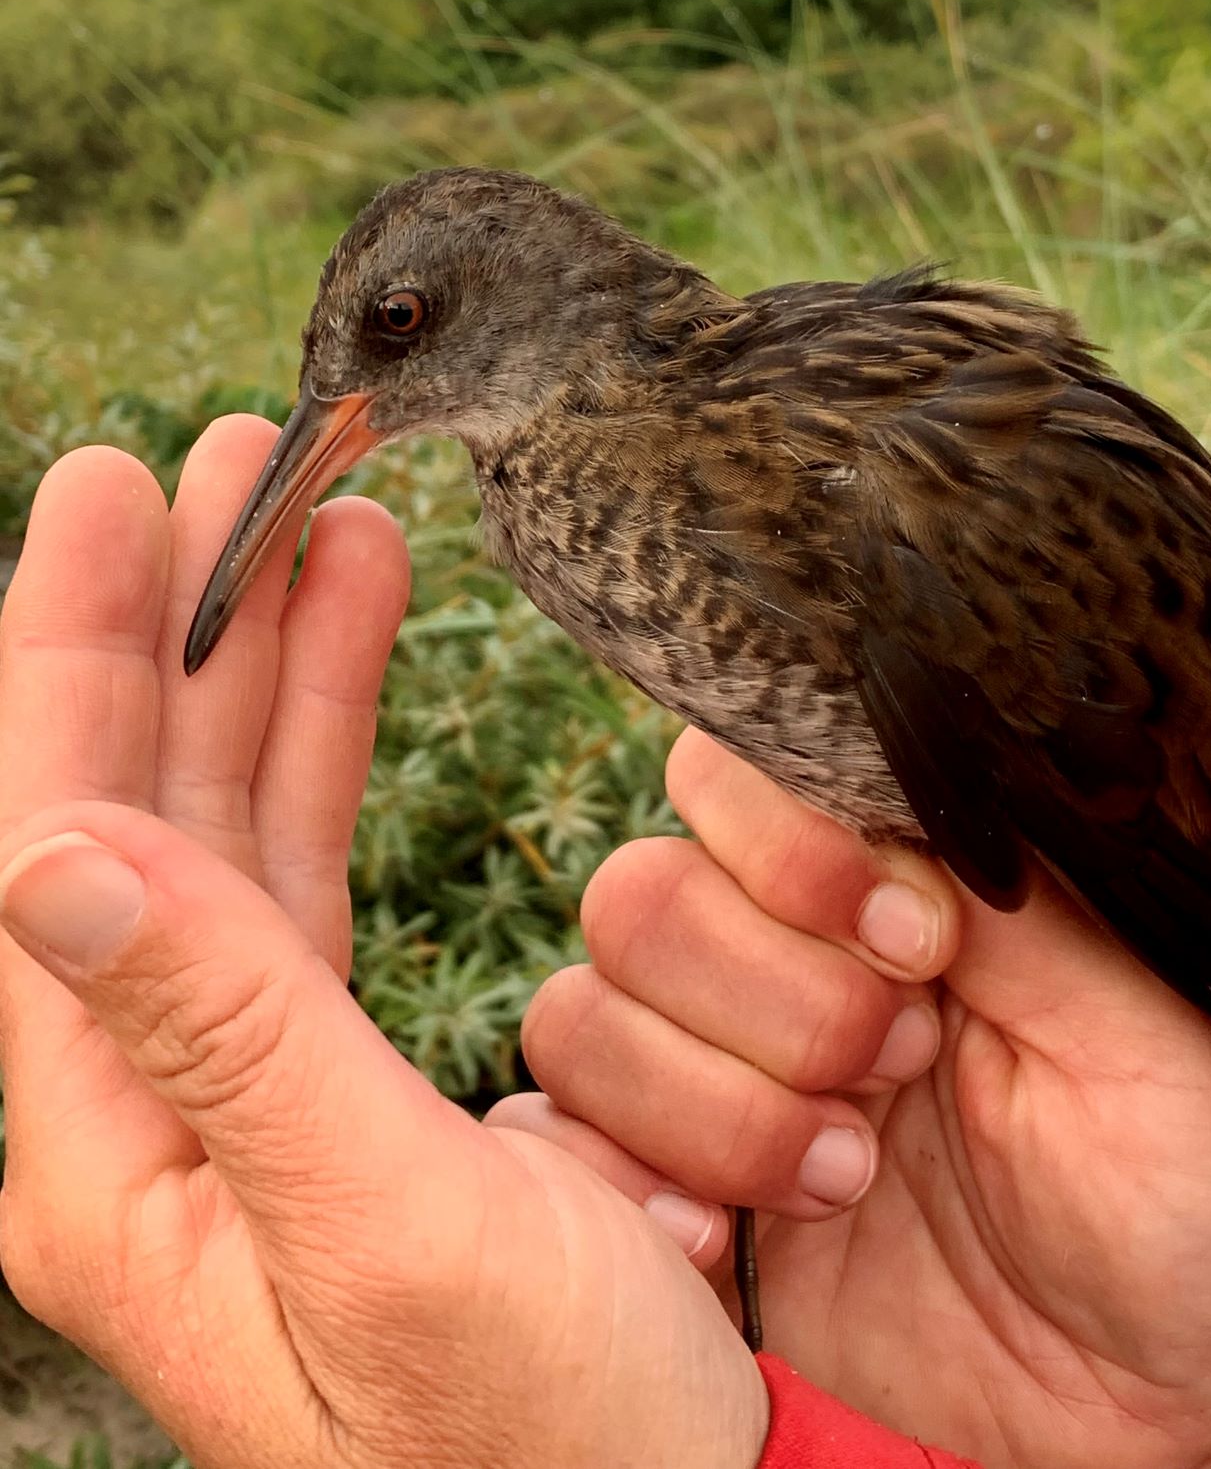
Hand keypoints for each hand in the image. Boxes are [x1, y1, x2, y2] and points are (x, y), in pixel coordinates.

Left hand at [0, 426, 767, 1468]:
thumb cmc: (539, 1439)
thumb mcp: (383, 1231)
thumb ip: (226, 1035)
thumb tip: (51, 857)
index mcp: (112, 1147)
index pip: (51, 842)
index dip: (69, 654)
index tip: (113, 491)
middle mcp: (150, 1099)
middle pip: (132, 805)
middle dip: (174, 623)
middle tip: (228, 461)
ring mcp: (239, 1076)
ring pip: (225, 815)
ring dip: (263, 663)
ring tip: (315, 524)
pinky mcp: (334, 1069)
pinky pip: (305, 864)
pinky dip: (327, 746)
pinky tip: (348, 653)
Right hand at [491, 730, 1210, 1468]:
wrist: (1125, 1410)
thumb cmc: (1152, 1207)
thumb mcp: (1127, 1035)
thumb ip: (1006, 906)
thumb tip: (886, 805)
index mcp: (868, 898)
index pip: (732, 781)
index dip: (791, 849)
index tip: (912, 942)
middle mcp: (761, 970)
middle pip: (638, 896)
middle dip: (774, 997)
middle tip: (896, 1068)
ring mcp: (696, 1081)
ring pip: (581, 1016)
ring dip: (718, 1107)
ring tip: (849, 1178)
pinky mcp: (652, 1196)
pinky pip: (542, 1147)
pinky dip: (619, 1187)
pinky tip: (728, 1243)